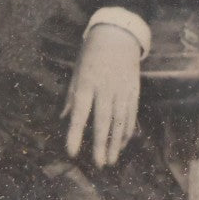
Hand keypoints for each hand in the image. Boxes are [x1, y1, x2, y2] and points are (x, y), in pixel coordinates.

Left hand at [63, 24, 141, 166]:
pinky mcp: (134, 90)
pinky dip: (127, 130)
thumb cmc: (91, 54)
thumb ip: (71, 95)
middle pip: (103, 120)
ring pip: (120, 121)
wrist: (117, 35)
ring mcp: (122, 90)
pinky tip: (123, 143)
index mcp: (87, 83)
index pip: (80, 112)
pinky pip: (131, 114)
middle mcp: (105, 88)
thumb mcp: (77, 71)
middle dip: (100, 144)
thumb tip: (64, 119)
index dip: (75, 133)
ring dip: (116, 142)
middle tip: (99, 164)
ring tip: (111, 160)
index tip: (72, 152)